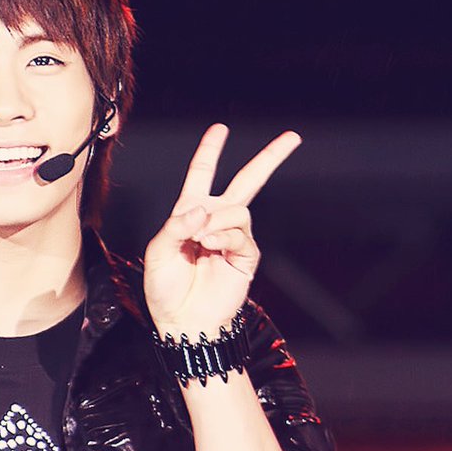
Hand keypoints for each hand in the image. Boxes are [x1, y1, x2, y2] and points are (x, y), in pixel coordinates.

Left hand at [144, 124, 300, 336]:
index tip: (220, 129)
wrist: (183, 321)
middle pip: (246, 182)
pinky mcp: (246, 256)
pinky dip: (223, 236)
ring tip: (200, 241)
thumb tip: (202, 211)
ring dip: (217, 220)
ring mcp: (233, 237)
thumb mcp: (158, 251)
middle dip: (270, 159)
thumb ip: (176, 224)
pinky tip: (209, 246)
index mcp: (190, 213)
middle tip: (293, 137)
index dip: (210, 151)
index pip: (202, 174)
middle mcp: (215, 220)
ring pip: (238, 209)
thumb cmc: (165, 289)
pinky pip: (241, 233)